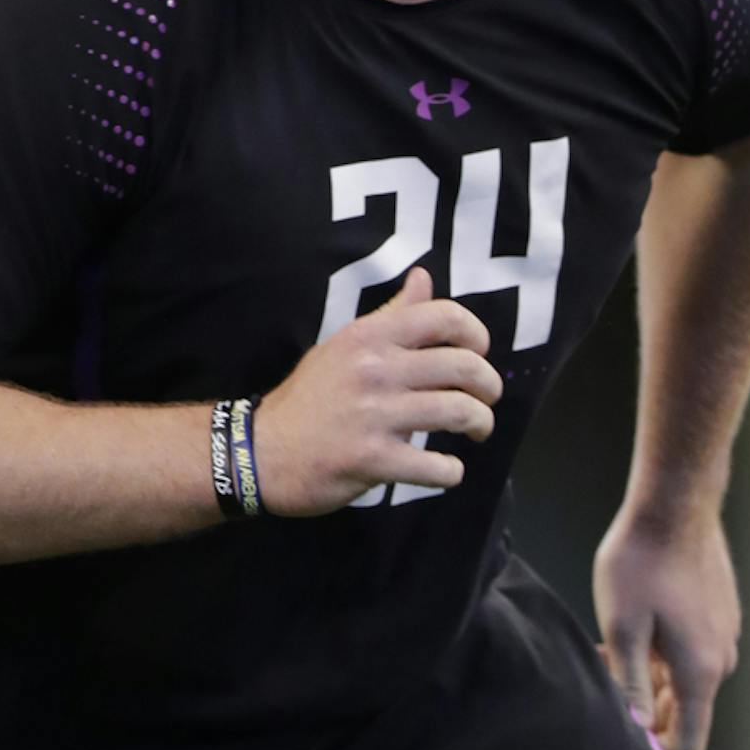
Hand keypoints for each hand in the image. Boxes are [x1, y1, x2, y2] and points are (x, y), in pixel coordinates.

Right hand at [252, 270, 501, 515]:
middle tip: (486, 400)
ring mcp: (375, 416)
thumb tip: (423, 277)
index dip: (476, 335)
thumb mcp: (345, 345)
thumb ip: (391, 316)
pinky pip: (435, 466)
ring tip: (477, 430)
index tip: (479, 354)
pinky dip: (450, 471)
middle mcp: (375, 370)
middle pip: (464, 367)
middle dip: (489, 386)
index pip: (444, 316)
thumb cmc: (309, 398)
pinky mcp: (373, 460)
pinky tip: (445, 470)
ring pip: (460, 413)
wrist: (261, 451)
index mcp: (370, 337)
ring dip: (480, 424)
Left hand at [594, 504, 740, 749]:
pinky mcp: (721, 615)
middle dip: (644, 704)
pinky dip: (664, 650)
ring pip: (685, 680)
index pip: (689, 745)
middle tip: (607, 668)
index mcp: (699, 673)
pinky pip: (692, 653)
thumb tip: (637, 734)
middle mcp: (721, 661)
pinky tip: (639, 621)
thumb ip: (631, 687)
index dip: (654, 748)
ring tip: (615, 640)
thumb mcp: (622, 630)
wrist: (674, 506)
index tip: (621, 724)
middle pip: (684, 713)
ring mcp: (725, 636)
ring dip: (650, 674)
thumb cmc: (641, 565)